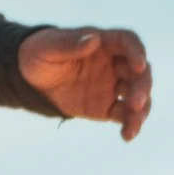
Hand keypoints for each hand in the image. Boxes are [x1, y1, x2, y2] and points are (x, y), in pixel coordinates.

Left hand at [18, 26, 151, 140]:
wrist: (31, 80)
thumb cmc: (39, 55)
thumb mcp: (48, 47)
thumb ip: (70, 44)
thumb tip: (94, 38)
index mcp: (103, 43)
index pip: (128, 42)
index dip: (137, 52)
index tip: (140, 65)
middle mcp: (113, 63)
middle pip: (139, 72)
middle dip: (142, 87)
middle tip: (136, 103)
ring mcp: (112, 86)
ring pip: (137, 95)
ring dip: (141, 109)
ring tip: (133, 126)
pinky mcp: (107, 107)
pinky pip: (125, 116)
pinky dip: (130, 125)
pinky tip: (127, 136)